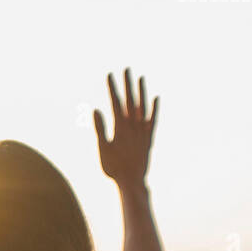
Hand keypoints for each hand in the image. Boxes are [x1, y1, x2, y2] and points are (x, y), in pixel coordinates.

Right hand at [93, 70, 158, 187]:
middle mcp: (134, 125)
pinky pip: (153, 120)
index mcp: (121, 127)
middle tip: (126, 69)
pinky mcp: (149, 138)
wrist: (132, 181)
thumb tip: (96, 110)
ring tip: (140, 78)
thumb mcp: (103, 149)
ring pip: (143, 106)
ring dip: (142, 91)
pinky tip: (156, 98)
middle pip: (131, 100)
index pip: (116, 102)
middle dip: (128, 84)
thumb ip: (100, 129)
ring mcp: (143, 131)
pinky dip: (154, 108)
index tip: (110, 75)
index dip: (113, 88)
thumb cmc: (114, 168)